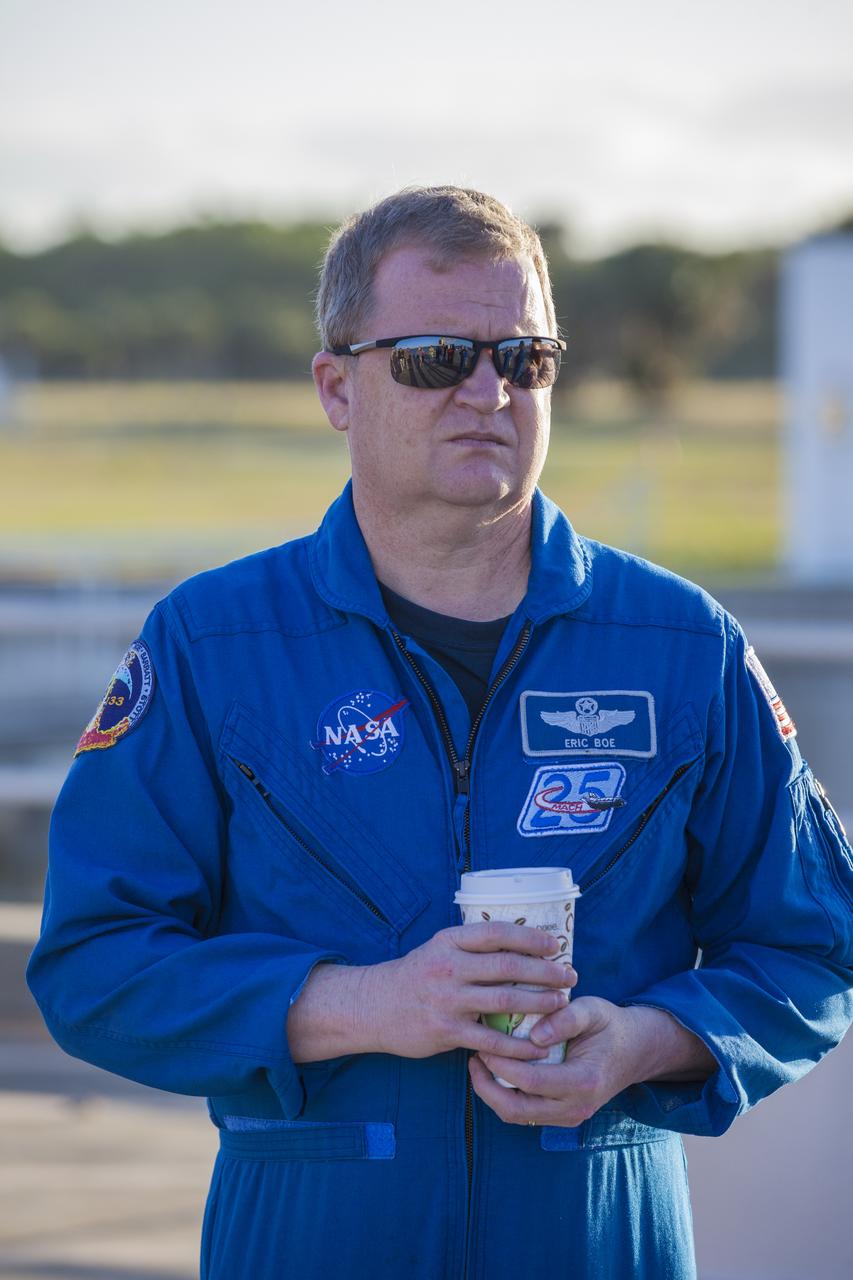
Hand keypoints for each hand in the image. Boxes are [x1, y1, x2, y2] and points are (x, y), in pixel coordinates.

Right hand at [360, 923, 576, 1060]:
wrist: (373, 1007)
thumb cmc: (414, 977)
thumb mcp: (437, 949)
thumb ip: (470, 947)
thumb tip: (517, 945)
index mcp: (449, 941)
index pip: (497, 933)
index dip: (530, 938)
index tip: (555, 945)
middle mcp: (449, 967)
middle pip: (507, 966)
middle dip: (545, 971)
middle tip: (569, 976)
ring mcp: (447, 1000)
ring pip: (504, 1000)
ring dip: (539, 1003)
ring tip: (561, 1004)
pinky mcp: (446, 1031)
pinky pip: (490, 1039)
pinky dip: (517, 1045)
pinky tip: (537, 1046)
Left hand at [468, 998, 715, 1126]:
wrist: (633, 1050)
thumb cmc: (608, 1025)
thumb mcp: (592, 1010)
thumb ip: (566, 1019)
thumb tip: (534, 1035)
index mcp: (584, 1081)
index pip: (530, 1081)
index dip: (501, 1065)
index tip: (482, 1043)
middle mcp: (576, 1107)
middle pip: (516, 1109)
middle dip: (487, 1086)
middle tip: (473, 1057)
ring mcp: (569, 1116)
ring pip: (517, 1116)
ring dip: (492, 1094)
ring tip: (479, 1063)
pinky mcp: (561, 1116)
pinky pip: (525, 1113)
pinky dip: (505, 1096)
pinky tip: (495, 1070)